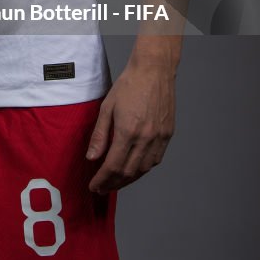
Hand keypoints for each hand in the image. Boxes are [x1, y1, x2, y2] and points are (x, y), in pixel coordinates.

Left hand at [85, 58, 175, 194]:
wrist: (153, 71)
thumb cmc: (128, 85)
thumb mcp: (107, 107)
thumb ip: (99, 135)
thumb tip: (92, 158)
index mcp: (128, 131)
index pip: (113, 166)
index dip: (102, 179)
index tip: (94, 186)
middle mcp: (146, 139)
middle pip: (128, 172)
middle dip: (113, 184)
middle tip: (102, 188)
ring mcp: (159, 138)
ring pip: (143, 170)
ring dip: (128, 180)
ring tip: (115, 182)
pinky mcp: (168, 135)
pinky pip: (155, 160)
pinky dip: (143, 170)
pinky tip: (133, 170)